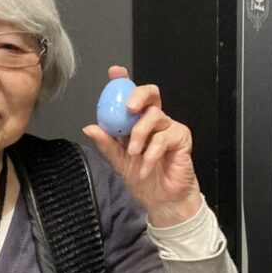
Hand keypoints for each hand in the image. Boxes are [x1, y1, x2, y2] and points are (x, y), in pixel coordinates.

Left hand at [83, 66, 202, 226]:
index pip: (131, 95)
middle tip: (128, 108)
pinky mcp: (181, 138)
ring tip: (133, 154)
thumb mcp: (119, 161)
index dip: (124, 80)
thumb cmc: (143, 178)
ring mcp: (169, 128)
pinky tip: (145, 168)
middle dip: (138, 95)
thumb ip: (107, 143)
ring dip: (140, 135)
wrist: (161, 200)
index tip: (114, 73)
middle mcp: (154, 121)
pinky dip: (151, 154)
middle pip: (150, 94)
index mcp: (136, 121)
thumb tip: (90, 127)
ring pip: (155, 116)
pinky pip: (164, 137)